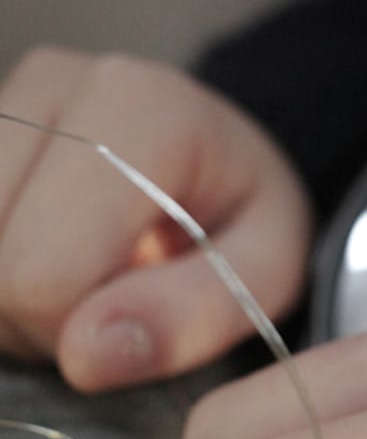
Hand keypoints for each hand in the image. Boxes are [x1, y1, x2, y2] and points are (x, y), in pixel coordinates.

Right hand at [0, 47, 311, 390]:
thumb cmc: (248, 218)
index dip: (78, 334)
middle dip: (43, 319)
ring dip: (11, 298)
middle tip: (112, 303)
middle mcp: (55, 83)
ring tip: (85, 278)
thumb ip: (197, 314)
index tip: (135, 321)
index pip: (41, 275)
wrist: (224, 159)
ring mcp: (6, 98)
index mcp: (140, 113)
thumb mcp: (268, 274)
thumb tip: (87, 355)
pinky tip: (48, 256)